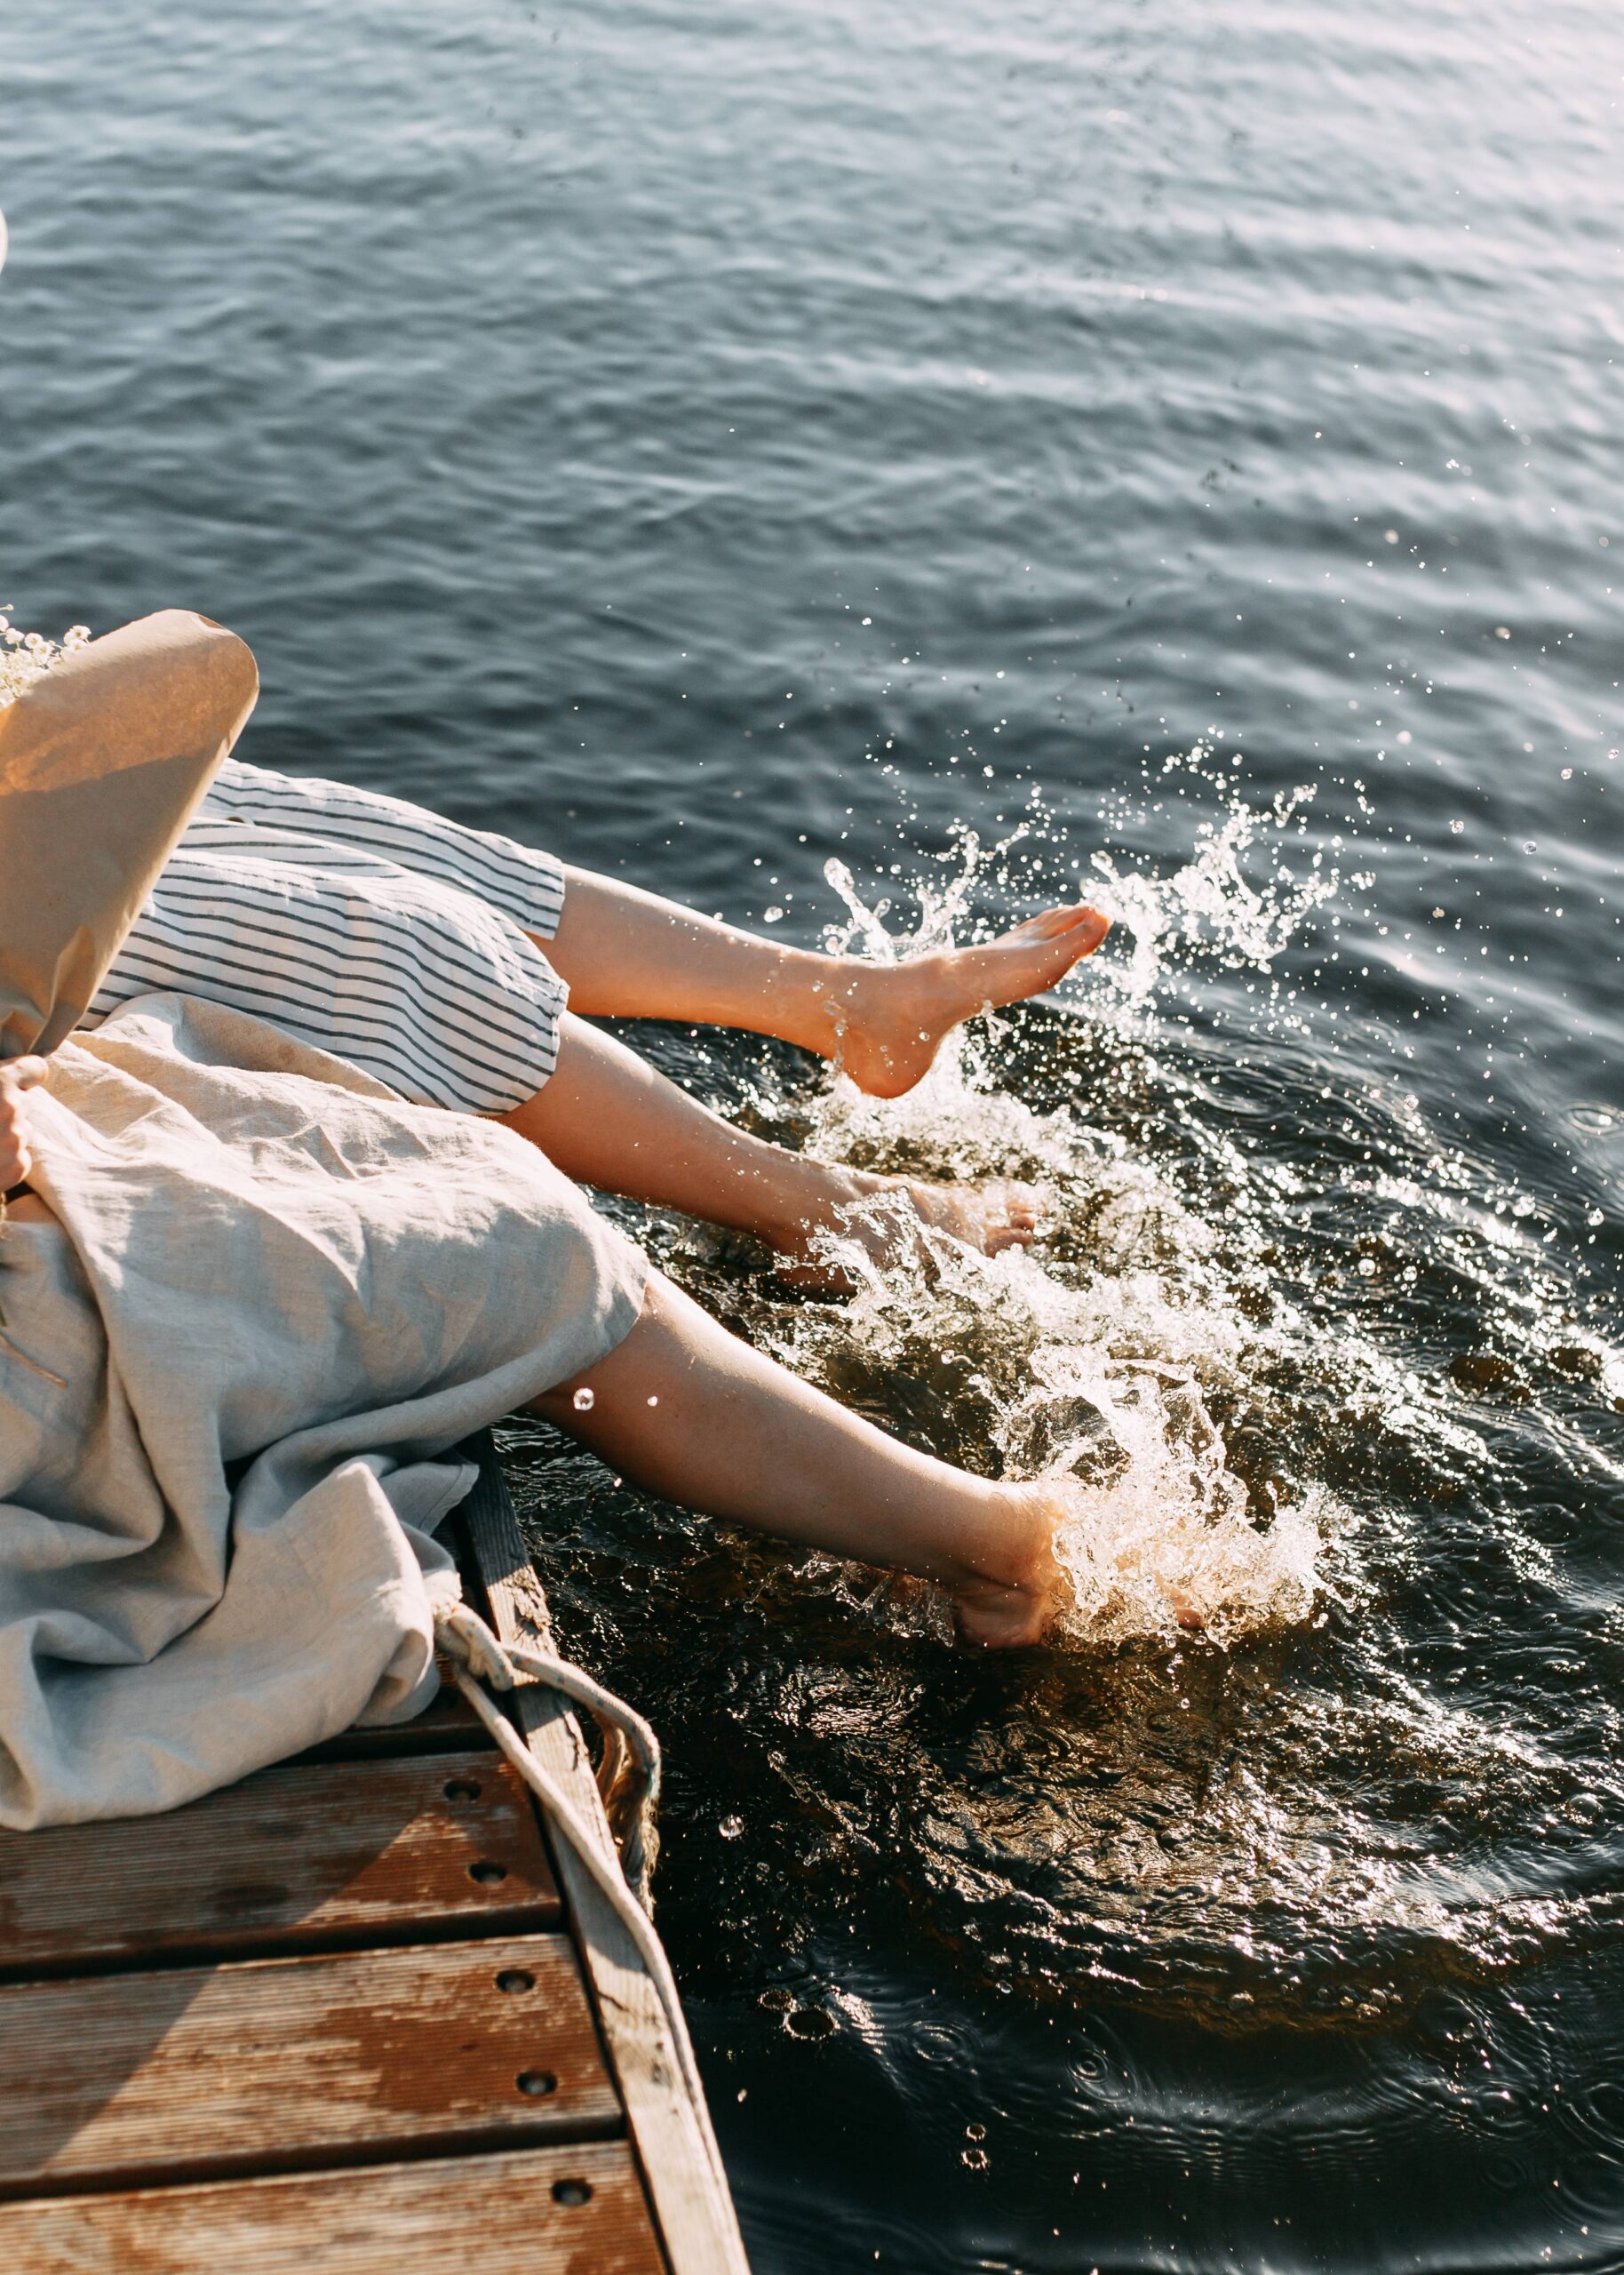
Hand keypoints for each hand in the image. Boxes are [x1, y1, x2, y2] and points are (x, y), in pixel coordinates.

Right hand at [0, 1057, 46, 1189]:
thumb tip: (9, 1085)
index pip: (35, 1068)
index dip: (26, 1074)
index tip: (23, 1080)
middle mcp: (12, 1107)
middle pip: (24, 1104)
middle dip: (6, 1112)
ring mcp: (17, 1138)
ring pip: (21, 1133)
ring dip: (5, 1138)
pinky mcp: (17, 1166)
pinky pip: (20, 1159)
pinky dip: (5, 1162)